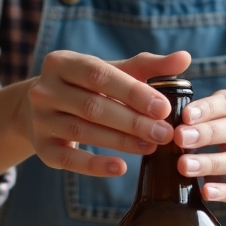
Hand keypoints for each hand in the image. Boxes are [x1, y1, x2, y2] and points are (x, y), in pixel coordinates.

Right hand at [23, 49, 190, 176]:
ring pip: (83, 132)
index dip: (133, 92)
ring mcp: (40, 120)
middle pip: (93, 107)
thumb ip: (149, 66)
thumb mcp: (113, 72)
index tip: (164, 107)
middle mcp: (44, 90)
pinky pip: (69, 160)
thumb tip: (185, 58)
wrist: (42, 109)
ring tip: (152, 147)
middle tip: (165, 133)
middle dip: (132, 122)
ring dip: (121, 142)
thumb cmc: (87, 86)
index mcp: (62, 63)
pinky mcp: (41, 148)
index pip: (100, 75)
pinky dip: (95, 165)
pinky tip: (121, 167)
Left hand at [175, 90, 225, 202]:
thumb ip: (194, 114)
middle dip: (206, 134)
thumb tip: (162, 121)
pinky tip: (206, 192)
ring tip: (184, 166)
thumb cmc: (220, 126)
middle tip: (180, 138)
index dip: (207, 108)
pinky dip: (224, 192)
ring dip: (209, 163)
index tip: (185, 115)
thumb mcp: (213, 112)